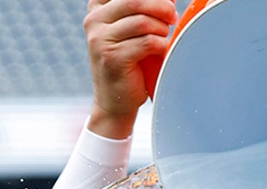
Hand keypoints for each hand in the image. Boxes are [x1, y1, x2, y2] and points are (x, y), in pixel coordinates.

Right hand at [84, 0, 177, 139]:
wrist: (114, 101)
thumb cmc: (128, 63)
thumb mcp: (132, 29)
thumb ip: (144, 9)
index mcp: (97, 8)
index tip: (166, 3)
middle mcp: (94, 20)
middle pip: (135, 0)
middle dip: (161, 6)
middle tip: (172, 17)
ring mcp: (100, 40)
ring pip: (143, 21)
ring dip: (161, 29)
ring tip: (162, 38)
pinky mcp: (112, 58)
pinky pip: (148, 42)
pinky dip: (161, 46)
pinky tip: (160, 51)